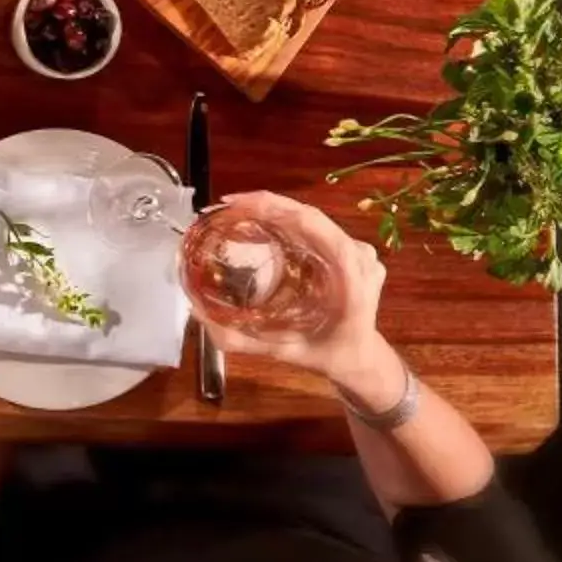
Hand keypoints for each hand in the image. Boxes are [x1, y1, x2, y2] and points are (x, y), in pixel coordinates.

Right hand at [199, 190, 391, 390]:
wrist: (360, 357)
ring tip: (239, 210)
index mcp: (352, 286)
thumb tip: (198, 314)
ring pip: (316, 219)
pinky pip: (320, 226)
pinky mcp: (355, 249)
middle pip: (314, 219)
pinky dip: (289, 218)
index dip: (281, 211)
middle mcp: (361, 262)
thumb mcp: (281, 353)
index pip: (319, 232)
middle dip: (268, 204)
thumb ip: (239, 339)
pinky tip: (263, 219)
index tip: (240, 207)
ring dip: (277, 208)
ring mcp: (362, 253)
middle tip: (227, 206)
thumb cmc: (326, 355)